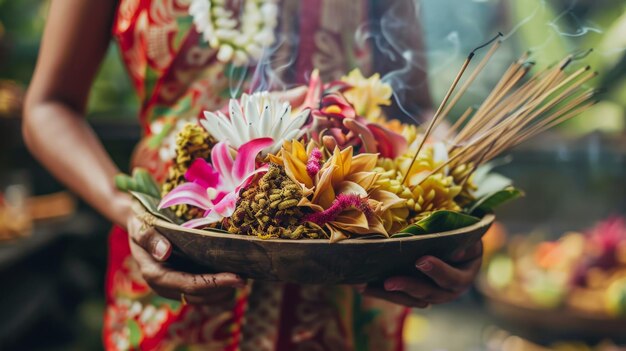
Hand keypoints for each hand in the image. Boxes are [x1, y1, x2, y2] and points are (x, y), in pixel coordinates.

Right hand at [127, 215, 246, 304]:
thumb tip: (164, 252)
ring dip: (223, 291)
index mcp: (155, 274)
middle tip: (247, 277)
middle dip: (224, 289)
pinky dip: (218, 287)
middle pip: (200, 295)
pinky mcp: (181, 282)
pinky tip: (232, 276)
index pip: (189, 285)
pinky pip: (202, 291)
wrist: (138, 223)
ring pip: (203, 298)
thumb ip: (149, 237)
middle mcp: (165, 285)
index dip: (214, 284)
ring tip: (243, 278)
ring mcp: (174, 286)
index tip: (237, 278)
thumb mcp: (140, 225)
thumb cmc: (140, 221)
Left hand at [357, 241, 482, 307]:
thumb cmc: (463, 237)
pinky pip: (397, 296)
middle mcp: (447, 292)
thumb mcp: (468, 237)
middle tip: (388, 282)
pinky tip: (363, 285)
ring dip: (388, 294)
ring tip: (367, 286)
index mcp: (463, 277)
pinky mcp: (413, 294)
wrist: (459, 246)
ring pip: (409, 299)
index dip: (437, 271)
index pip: (451, 278)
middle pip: (427, 294)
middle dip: (407, 286)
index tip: (421, 261)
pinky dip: (380, 292)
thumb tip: (458, 251)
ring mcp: (430, 295)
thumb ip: (464, 243)